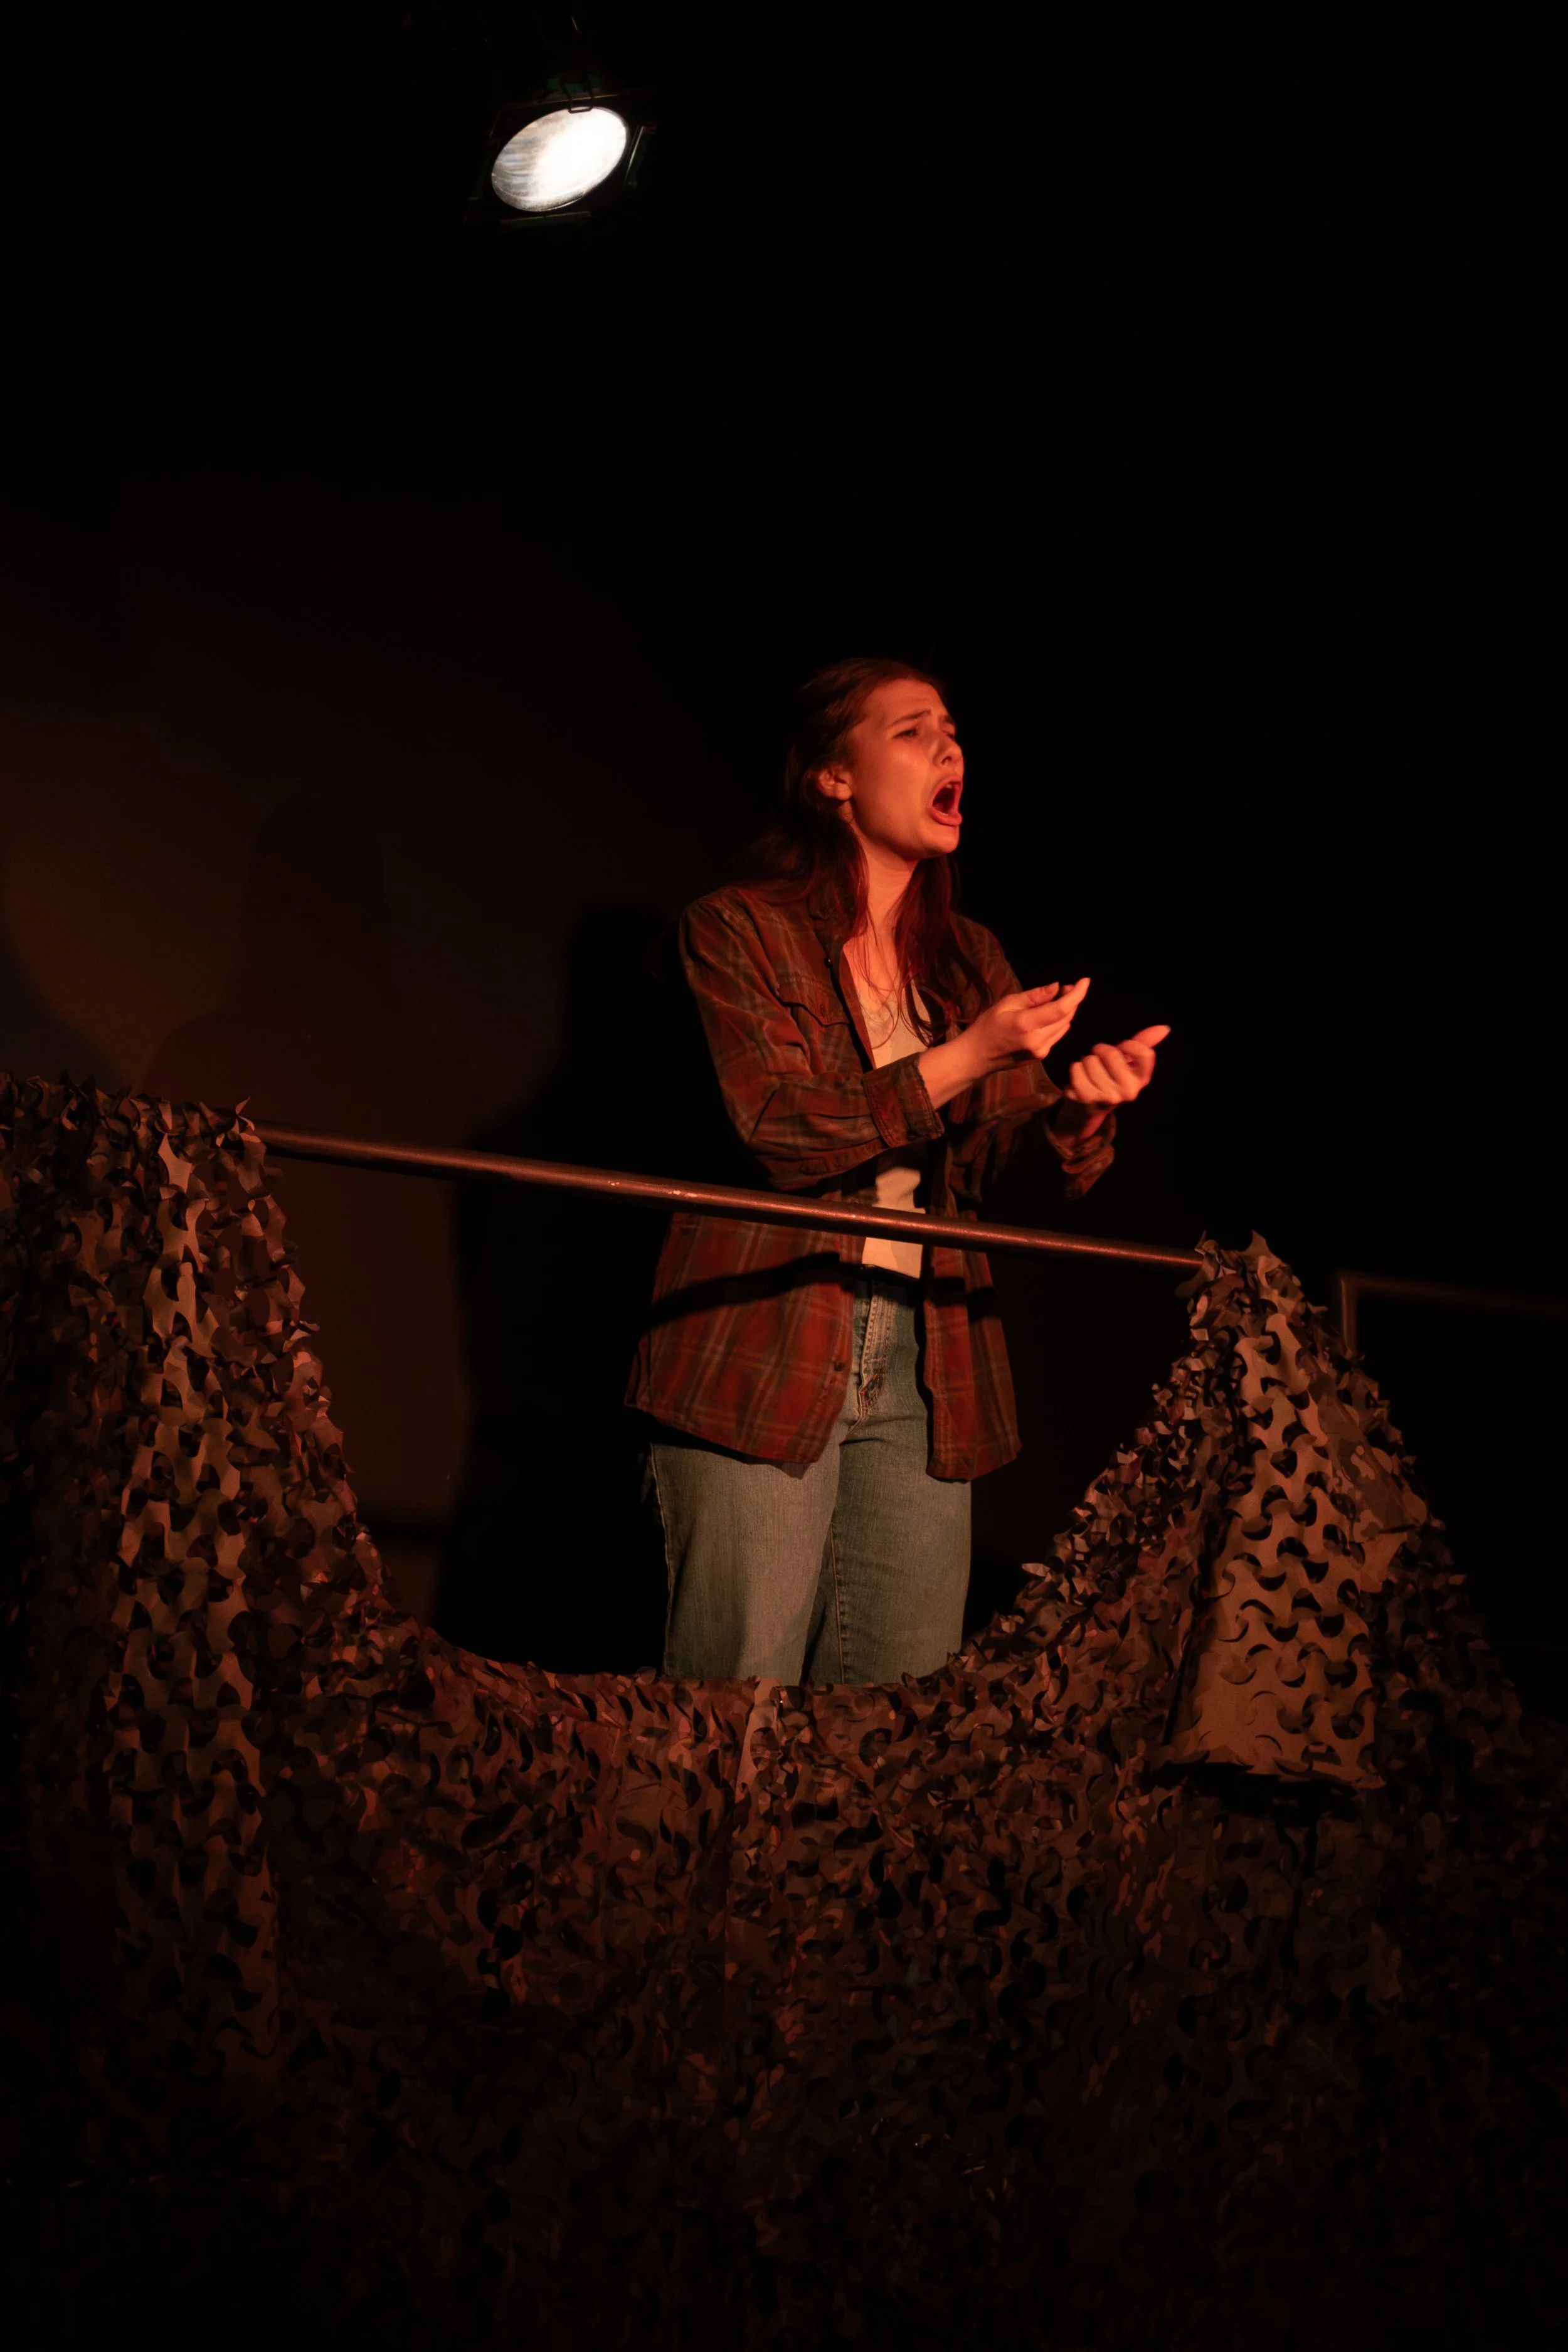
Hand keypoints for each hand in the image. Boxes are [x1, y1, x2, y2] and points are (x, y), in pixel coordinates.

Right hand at [918, 978, 1089, 1107]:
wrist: (977, 1057)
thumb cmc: (987, 1026)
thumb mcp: (1006, 1004)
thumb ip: (1034, 996)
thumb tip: (1057, 987)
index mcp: (1027, 1025)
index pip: (1061, 1009)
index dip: (1076, 994)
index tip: (1085, 981)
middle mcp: (1038, 1040)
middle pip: (1066, 1017)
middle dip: (1071, 1000)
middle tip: (1065, 987)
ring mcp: (1041, 1051)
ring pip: (1065, 1026)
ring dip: (1066, 1011)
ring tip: (1056, 999)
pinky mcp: (1042, 1055)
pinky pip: (1057, 1034)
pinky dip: (1058, 1022)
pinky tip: (1049, 1015)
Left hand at [1063, 1024, 1169, 1107]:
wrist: (1089, 1107)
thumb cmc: (1111, 1077)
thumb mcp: (1129, 1061)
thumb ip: (1144, 1043)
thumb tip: (1165, 1028)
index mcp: (1142, 1079)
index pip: (1144, 1054)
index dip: (1129, 1045)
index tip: (1122, 1049)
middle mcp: (1129, 1091)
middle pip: (1112, 1054)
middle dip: (1101, 1051)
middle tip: (1100, 1061)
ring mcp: (1109, 1097)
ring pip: (1091, 1060)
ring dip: (1086, 1061)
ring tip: (1090, 1072)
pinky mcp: (1087, 1099)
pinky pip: (1076, 1070)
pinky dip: (1075, 1068)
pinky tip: (1080, 1077)